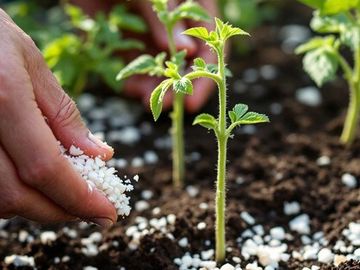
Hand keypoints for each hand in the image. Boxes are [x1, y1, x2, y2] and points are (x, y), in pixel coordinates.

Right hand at [0, 9, 115, 226]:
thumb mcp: (34, 66)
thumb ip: (64, 115)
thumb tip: (100, 156)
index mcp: (4, 100)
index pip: (45, 168)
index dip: (79, 199)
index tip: (108, 213)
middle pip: (18, 195)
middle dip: (62, 210)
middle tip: (92, 209)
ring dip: (40, 205)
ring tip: (71, 195)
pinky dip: (17, 193)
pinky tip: (38, 181)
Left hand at [72, 0, 218, 112]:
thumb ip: (167, 18)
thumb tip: (190, 51)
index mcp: (190, 10)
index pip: (209, 47)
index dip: (203, 75)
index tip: (193, 100)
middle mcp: (175, 28)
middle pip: (186, 63)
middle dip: (179, 87)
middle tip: (169, 105)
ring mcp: (152, 37)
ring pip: (161, 70)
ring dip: (157, 88)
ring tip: (149, 102)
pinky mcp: (130, 45)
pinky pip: (136, 68)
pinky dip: (135, 82)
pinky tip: (134, 90)